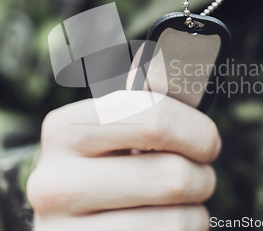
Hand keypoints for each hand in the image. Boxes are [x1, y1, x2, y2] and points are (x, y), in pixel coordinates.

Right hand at [27, 90, 220, 230]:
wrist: (71, 225)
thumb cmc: (104, 169)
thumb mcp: (115, 131)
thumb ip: (148, 99)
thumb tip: (192, 49)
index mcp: (64, 130)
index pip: (155, 119)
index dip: (197, 131)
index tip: (208, 143)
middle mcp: (54, 183)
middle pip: (173, 177)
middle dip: (202, 176)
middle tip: (198, 177)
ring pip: (178, 220)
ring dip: (195, 212)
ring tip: (177, 206)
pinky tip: (161, 227)